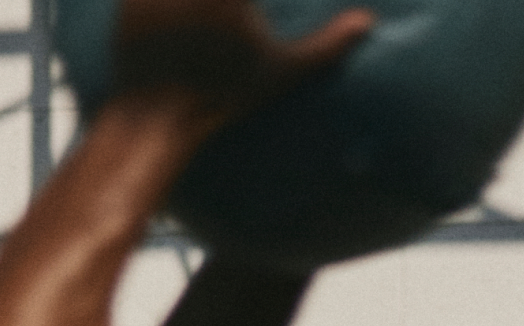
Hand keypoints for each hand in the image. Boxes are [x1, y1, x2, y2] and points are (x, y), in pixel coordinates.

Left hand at [113, 0, 373, 123]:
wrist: (160, 117)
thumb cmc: (223, 96)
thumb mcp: (280, 71)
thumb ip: (325, 45)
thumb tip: (367, 24)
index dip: (242, 1)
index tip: (245, 9)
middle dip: (228, 3)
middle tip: (231, 12)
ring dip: (196, 3)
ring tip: (207, 21)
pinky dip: (156, 3)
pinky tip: (176, 22)